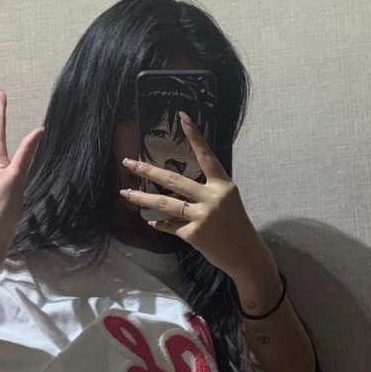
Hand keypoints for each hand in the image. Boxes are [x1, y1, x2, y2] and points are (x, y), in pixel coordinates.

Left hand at [119, 112, 271, 279]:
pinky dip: (160, 223)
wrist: (245, 255)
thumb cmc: (235, 225)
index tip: (182, 116)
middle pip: (174, 180)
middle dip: (147, 170)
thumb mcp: (227, 202)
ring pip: (165, 203)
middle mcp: (212, 197)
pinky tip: (152, 221)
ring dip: (142, 197)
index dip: (195, 136)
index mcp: (223, 185)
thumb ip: (205, 192)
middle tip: (128, 162)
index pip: (206, 156)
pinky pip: (170, 225)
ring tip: (125, 192)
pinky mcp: (194, 234)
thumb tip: (174, 189)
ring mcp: (202, 216)